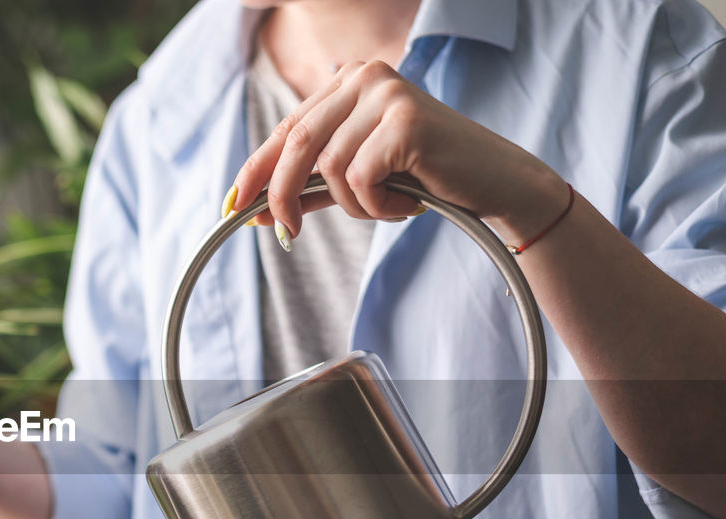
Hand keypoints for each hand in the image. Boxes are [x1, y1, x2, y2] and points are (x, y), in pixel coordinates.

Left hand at [232, 61, 568, 245]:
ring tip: (389, 205)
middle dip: (281, 197)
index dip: (255, 170)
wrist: (493, 184)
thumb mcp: (358, 177)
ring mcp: (386, 94)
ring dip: (354, 205)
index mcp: (348, 82)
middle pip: (296, 145)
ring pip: (330, 168)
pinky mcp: (404, 121)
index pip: (287, 129)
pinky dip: (376, 205)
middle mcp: (365, 77)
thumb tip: (255, 208)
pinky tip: (408, 202)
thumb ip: (311, 185)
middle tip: (286, 234)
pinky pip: (359, 179)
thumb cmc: (426, 178)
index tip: (231, 206)